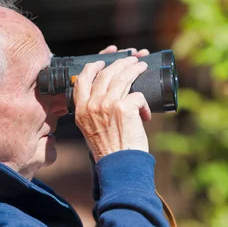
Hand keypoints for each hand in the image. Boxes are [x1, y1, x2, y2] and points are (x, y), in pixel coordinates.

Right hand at [73, 46, 151, 161]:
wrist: (120, 166)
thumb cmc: (110, 151)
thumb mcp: (91, 129)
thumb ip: (94, 112)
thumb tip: (108, 95)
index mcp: (81, 110)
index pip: (83, 79)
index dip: (94, 67)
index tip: (102, 62)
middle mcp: (92, 105)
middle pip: (106, 74)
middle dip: (120, 63)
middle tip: (130, 60)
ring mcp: (107, 104)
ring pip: (123, 77)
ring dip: (134, 69)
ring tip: (141, 66)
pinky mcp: (124, 107)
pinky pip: (138, 95)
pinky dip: (144, 104)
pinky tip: (146, 115)